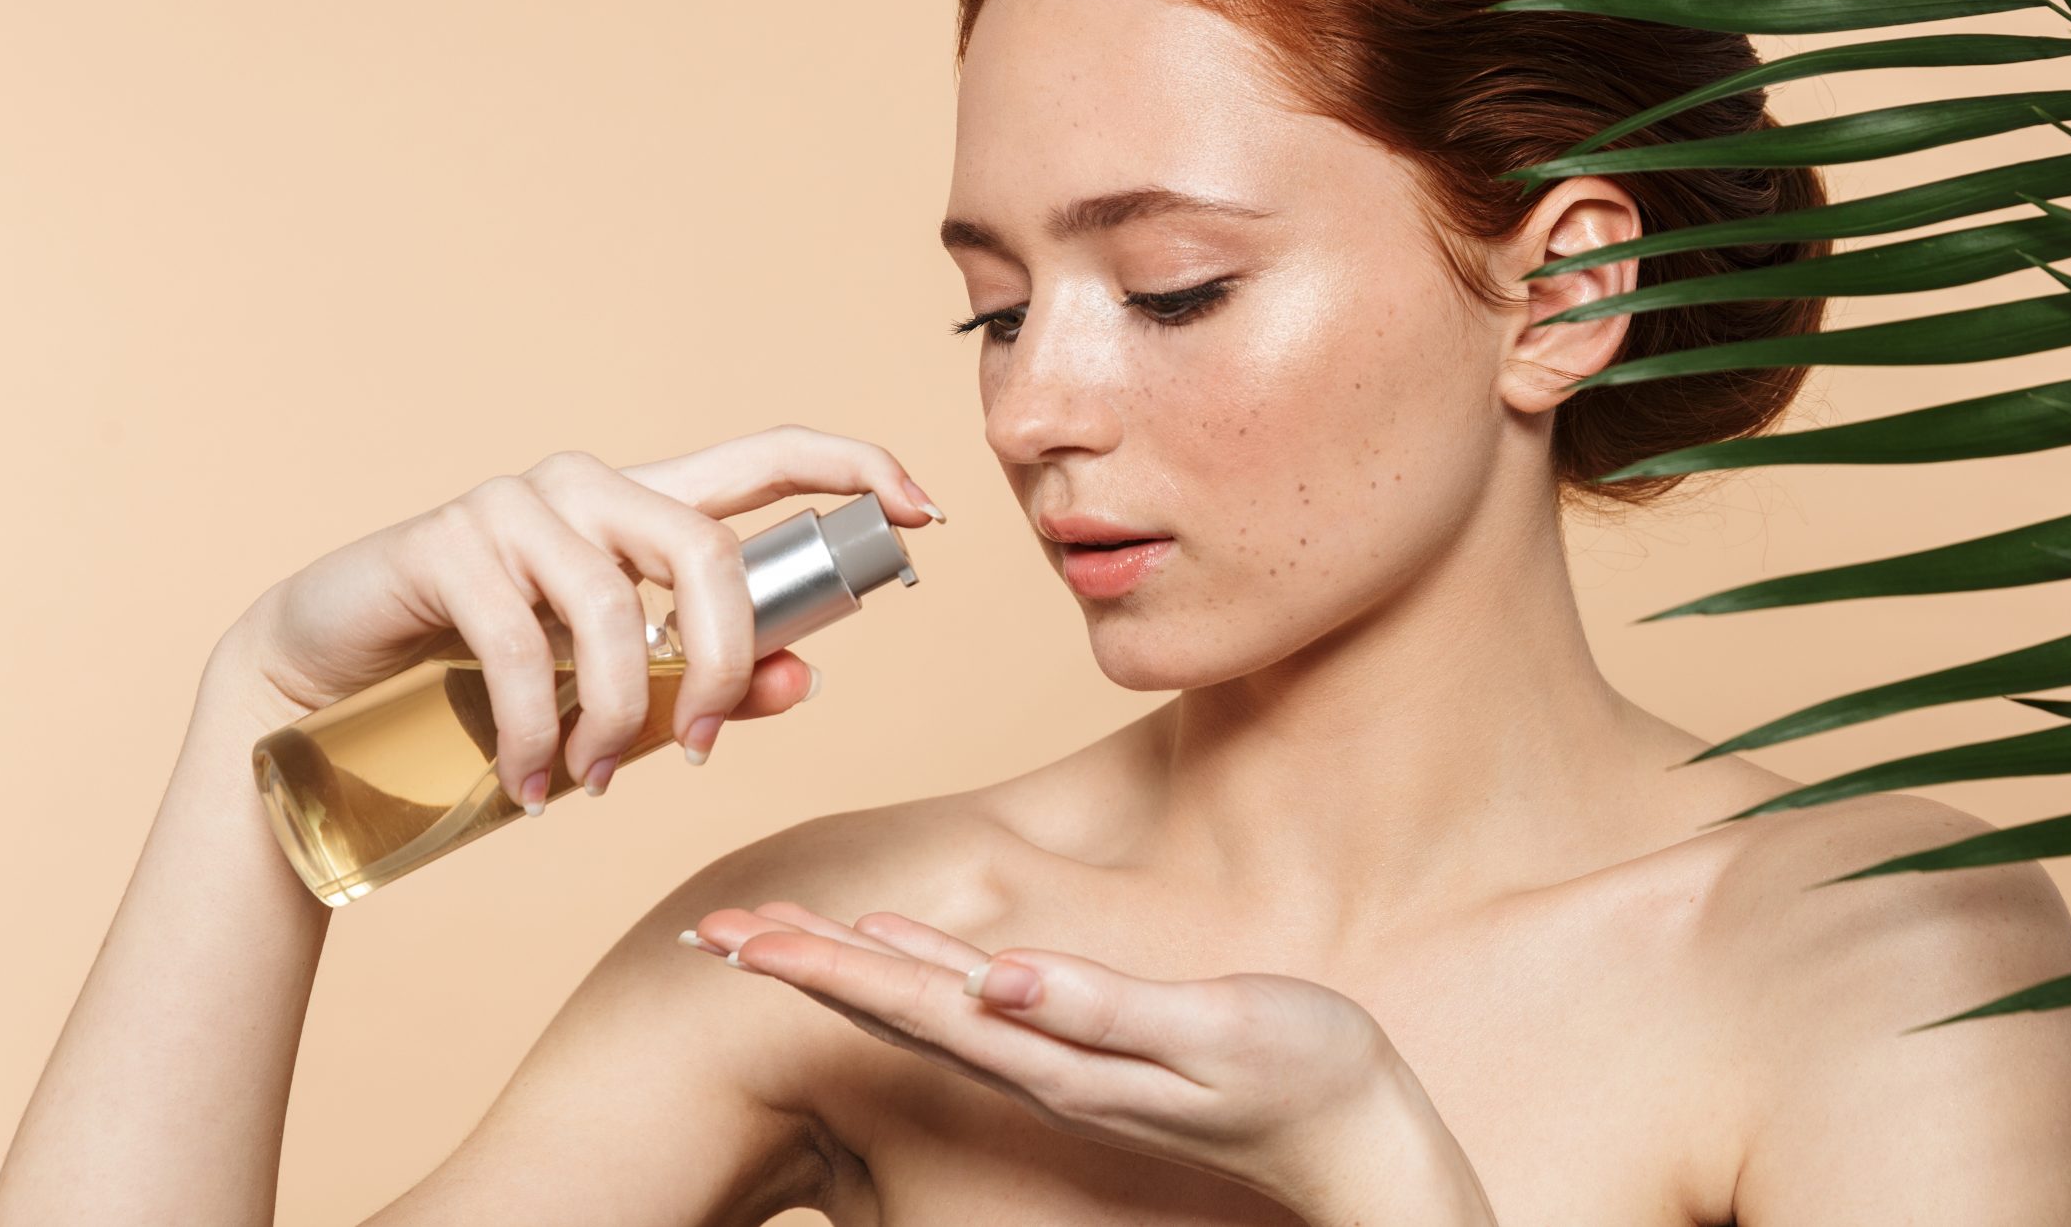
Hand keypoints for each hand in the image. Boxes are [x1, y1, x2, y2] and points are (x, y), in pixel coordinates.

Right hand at [209, 424, 943, 804]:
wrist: (325, 683)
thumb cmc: (487, 685)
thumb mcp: (616, 691)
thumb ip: (711, 684)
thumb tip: (807, 682)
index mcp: (646, 506)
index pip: (770, 457)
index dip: (855, 468)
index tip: (928, 510)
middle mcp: (587, 486)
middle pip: (709, 551)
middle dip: (725, 664)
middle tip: (703, 749)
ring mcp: (514, 506)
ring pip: (616, 610)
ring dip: (620, 717)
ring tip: (597, 779)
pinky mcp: (446, 543)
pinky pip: (521, 649)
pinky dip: (538, 733)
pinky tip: (537, 782)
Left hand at [683, 902, 1479, 1221]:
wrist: (1357, 1139)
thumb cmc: (1304, 1078)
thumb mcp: (1212, 1035)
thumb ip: (1104, 1011)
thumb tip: (996, 980)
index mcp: (1057, 1059)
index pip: (915, 1004)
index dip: (825, 966)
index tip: (745, 939)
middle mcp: (1040, 1063)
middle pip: (894, 1005)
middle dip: (801, 964)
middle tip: (712, 931)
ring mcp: (1060, 1058)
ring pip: (924, 1002)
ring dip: (841, 966)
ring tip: (767, 936)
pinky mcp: (1090, 1044)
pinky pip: (978, 1002)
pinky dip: (919, 970)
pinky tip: (891, 947)